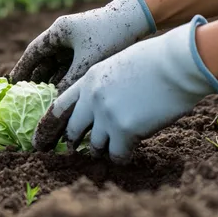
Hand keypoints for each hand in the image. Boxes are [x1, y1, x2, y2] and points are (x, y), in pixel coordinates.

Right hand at [9, 0, 155, 90]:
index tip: (12, 84)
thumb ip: (68, 83)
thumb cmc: (110, 36)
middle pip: (45, 59)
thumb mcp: (87, 63)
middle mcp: (65, 35)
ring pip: (59, 64)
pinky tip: (66, 93)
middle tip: (27, 98)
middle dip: (37, 79)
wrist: (138, 20)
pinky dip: (68, 79)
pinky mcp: (91, 47)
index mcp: (58, 32)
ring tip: (45, 100)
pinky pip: (73, 66)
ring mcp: (78, 41)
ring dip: (53, 80)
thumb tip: (55, 104)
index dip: (22, 69)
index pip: (33, 52)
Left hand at [31, 15, 217, 162]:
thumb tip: (98, 106)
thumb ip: (103, 85)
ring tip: (114, 146)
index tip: (39, 140)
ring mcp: (106, 114)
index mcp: (88, 79)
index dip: (48, 126)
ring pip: (95, 145)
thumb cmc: (156, 60)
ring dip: (103, 148)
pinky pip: (116, 154)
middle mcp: (92, 98)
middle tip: (73, 151)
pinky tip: (130, 152)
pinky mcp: (124, 129)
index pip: (58, 106)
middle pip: (72, 129)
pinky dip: (122, 157)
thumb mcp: (117, 64)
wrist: (177, 62)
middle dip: (72, 142)